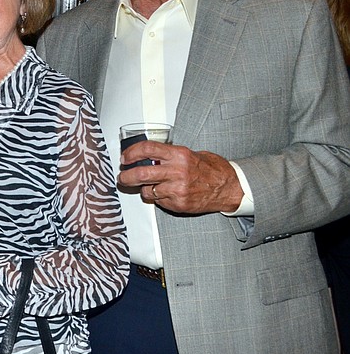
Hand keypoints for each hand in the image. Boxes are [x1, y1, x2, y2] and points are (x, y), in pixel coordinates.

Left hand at [118, 140, 243, 213]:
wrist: (229, 187)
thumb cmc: (211, 169)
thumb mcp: (191, 154)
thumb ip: (169, 155)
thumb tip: (146, 156)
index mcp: (179, 155)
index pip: (147, 149)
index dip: (131, 153)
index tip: (125, 158)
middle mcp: (177, 172)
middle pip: (141, 173)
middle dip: (126, 176)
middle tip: (123, 177)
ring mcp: (177, 190)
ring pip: (146, 190)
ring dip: (143, 189)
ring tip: (150, 186)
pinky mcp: (178, 204)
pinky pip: (158, 201)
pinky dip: (157, 198)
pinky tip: (165, 193)